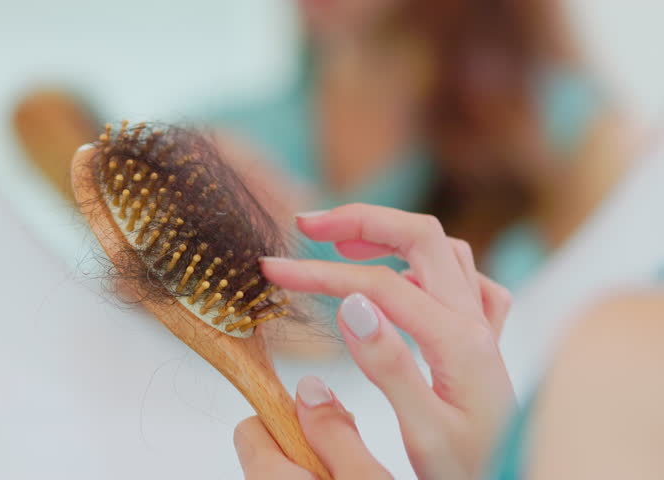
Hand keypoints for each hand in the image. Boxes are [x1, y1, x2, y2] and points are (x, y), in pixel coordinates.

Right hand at [234, 204, 514, 478]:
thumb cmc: (472, 470)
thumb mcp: (424, 432)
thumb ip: (389, 366)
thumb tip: (352, 303)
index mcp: (457, 342)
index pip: (376, 285)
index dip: (319, 271)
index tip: (274, 270)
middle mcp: (473, 323)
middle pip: (421, 236)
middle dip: (361, 220)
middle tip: (309, 225)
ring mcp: (481, 328)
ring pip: (442, 250)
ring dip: (391, 235)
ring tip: (345, 244)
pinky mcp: (481, 342)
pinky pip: (464, 281)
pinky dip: (426, 265)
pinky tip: (405, 280)